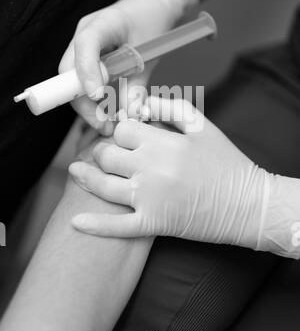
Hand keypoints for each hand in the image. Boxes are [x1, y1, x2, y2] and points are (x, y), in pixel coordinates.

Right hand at [59, 0, 198, 132]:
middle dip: (84, 102)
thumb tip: (130, 116)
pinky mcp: (86, 59)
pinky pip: (82, 83)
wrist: (151, 5)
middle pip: (70, 72)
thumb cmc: (153, 22)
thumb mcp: (151, 54)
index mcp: (102, 23)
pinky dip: (93, 101)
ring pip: (73, 82)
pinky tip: (108, 113)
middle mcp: (84, 34)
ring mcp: (82, 46)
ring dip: (88, 106)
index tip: (98, 96)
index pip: (85, 46)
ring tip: (109, 125)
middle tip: (106, 125)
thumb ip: (138, 86)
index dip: (87, 73)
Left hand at [69, 97, 268, 251]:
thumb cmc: (225, 161)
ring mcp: (149, 199)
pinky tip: (77, 222)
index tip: (122, 132)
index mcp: (162, 142)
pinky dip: (95, 226)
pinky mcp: (152, 224)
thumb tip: (140, 104)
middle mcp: (150, 169)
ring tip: (74, 170)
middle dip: (103, 150)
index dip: (119, 128)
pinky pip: (117, 227)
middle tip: (105, 151)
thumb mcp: (202, 125)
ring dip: (86, 177)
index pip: (122, 129)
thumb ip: (170, 107)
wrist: (246, 204)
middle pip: (108, 155)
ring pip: (104, 186)